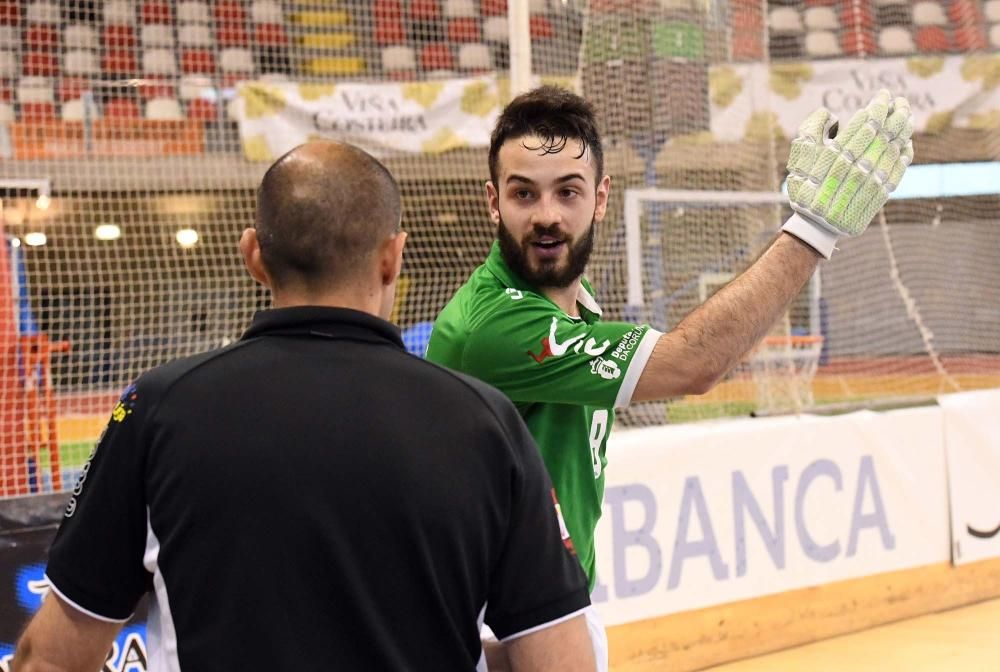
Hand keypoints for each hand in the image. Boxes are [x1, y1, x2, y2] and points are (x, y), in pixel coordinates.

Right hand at [782, 89, 913, 257]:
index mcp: (835, 156)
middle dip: (895, 114)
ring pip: (893, 150)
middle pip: (883, 134)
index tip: (883, 96)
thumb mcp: (799, 157)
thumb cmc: (806, 187)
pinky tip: (907, 144)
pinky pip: (898, 170)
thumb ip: (811, 130)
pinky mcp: (880, 196)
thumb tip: (832, 114)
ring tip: (907, 116)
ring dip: (904, 131)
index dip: (877, 107)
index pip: (864, 124)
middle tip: (900, 101)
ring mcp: (870, 182)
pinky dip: (904, 156)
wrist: (815, 225)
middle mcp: (855, 167)